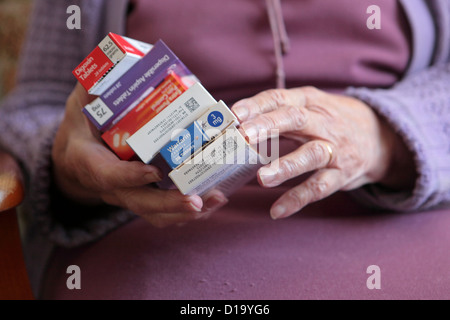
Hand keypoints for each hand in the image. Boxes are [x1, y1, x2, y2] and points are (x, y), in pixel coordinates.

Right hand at [52, 83, 227, 226]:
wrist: (75, 159)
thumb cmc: (83, 127)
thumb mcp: (81, 103)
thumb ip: (97, 87)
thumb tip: (119, 63)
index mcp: (90, 162)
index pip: (109, 175)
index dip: (130, 177)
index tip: (154, 172)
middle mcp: (111, 186)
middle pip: (139, 203)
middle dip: (170, 204)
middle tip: (198, 200)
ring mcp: (128, 195)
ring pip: (155, 214)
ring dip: (187, 212)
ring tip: (217, 199)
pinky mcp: (143, 198)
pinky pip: (164, 212)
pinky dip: (189, 210)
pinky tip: (214, 199)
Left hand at [231, 87, 415, 218]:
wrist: (378, 137)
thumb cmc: (330, 121)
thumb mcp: (309, 107)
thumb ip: (277, 113)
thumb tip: (235, 124)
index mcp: (309, 102)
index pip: (280, 98)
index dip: (257, 105)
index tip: (234, 114)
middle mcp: (323, 122)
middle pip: (295, 119)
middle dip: (268, 126)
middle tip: (244, 136)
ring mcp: (334, 149)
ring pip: (311, 155)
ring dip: (286, 166)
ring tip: (261, 179)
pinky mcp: (341, 174)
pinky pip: (319, 187)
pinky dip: (297, 199)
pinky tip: (277, 211)